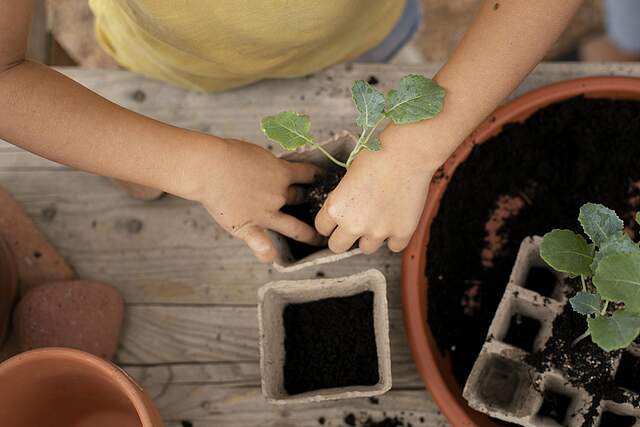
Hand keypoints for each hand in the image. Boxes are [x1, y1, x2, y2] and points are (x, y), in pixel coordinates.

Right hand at [189, 137, 322, 261]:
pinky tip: (272, 257)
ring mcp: (265, 213)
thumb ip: (269, 165)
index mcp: (281, 172)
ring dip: (307, 233)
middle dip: (305, 200)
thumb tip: (274, 169)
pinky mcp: (248, 226)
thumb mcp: (257, 154)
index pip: (307, 174)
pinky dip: (267, 252)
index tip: (323, 178)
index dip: (316, 176)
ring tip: (317, 239)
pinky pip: (262, 244)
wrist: (209, 167)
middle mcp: (278, 195)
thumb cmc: (228, 154)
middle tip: (313, 205)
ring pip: (293, 226)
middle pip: (298, 197)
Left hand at [315, 124, 440, 253]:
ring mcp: (378, 231)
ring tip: (379, 219)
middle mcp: (353, 224)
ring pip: (366, 248)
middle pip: (337, 247)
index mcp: (336, 208)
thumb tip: (345, 208)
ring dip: (370, 237)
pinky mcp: (401, 232)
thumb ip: (343, 198)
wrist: (407, 153)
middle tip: (354, 226)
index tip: (337, 218)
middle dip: (343, 237)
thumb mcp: (348, 175)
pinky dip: (395, 237)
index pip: (322, 228)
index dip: (329, 222)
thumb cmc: (377, 156)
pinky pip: (394, 246)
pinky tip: (396, 221)